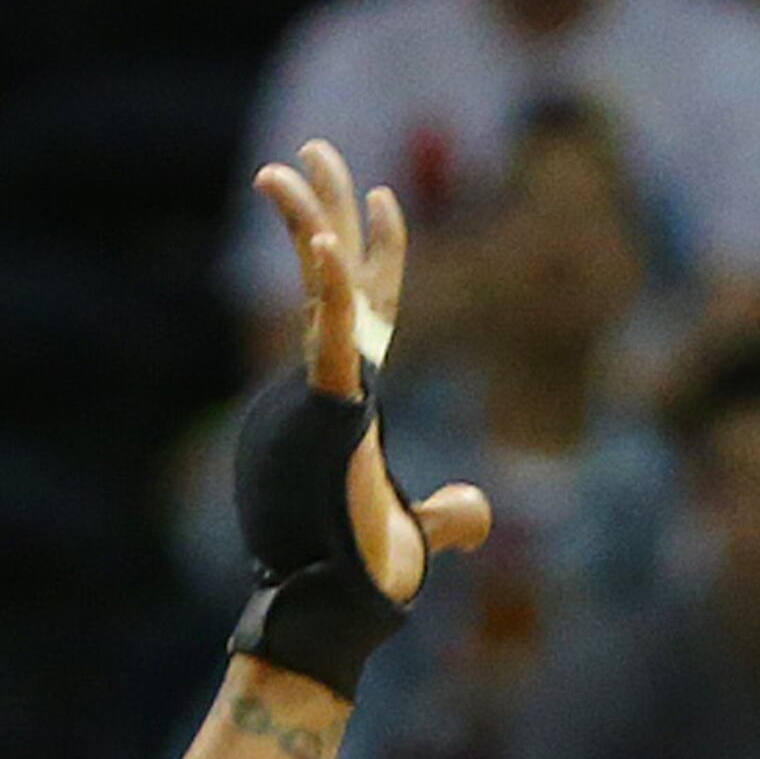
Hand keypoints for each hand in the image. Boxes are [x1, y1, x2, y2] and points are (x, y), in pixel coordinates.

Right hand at [252, 141, 490, 609]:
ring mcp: (325, 393)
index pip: (372, 308)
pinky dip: (325, 289)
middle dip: (323, 208)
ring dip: (302, 224)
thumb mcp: (419, 535)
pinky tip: (322, 238)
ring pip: (316, 290)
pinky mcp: (326, 411)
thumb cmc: (363, 578)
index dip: (380, 252)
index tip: (384, 196)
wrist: (337, 609)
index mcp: (358, 399)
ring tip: (281, 169)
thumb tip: (478, 513)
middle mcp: (336, 385)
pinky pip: (329, 337)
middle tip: (310, 149)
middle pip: (334, 277)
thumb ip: (451, 517)